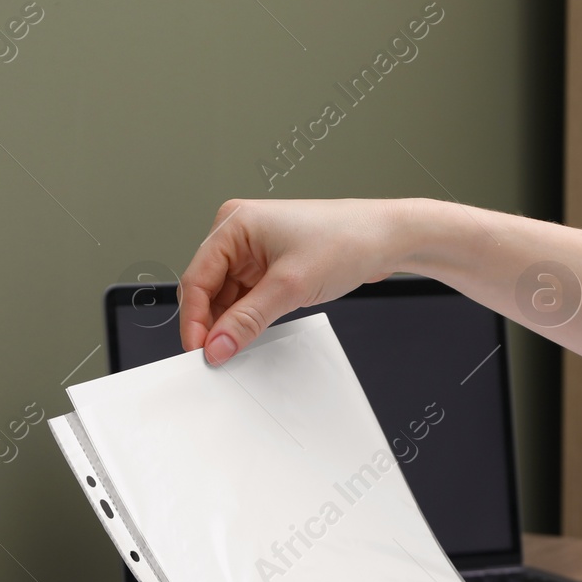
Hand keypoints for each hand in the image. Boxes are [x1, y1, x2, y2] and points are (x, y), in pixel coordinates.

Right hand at [178, 198, 408, 364]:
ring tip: (236, 349)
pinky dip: (247, 318)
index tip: (200, 352)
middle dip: (212, 323)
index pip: (196, 278)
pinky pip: (246, 297)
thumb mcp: (290, 286)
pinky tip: (250, 336)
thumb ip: (248, 320)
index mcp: (234, 224)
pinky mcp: (269, 265)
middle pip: (208, 289)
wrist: (386, 238)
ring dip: (231, 323)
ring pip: (227, 297)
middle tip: (217, 357)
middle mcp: (239, 234)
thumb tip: (217, 346)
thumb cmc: (346, 240)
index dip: (194, 319)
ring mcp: (254, 250)